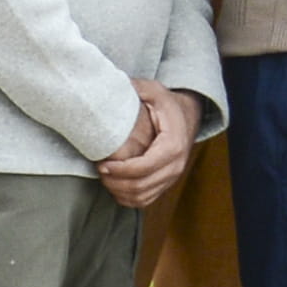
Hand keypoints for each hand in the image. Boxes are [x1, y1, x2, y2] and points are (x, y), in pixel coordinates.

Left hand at [93, 82, 194, 207]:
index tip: (103, 164)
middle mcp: (176, 165)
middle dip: (115, 182)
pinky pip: (144, 201)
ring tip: (104, 177)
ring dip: (118, 191)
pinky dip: (126, 199)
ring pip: (141, 197)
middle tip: (99, 170)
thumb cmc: (167, 104)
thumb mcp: (154, 91)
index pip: (145, 167)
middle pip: (141, 186)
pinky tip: (114, 186)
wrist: (187, 116)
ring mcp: (172, 177)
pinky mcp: (166, 184)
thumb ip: (136, 88)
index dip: (121, 170)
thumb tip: (112, 86)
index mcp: (173, 145)